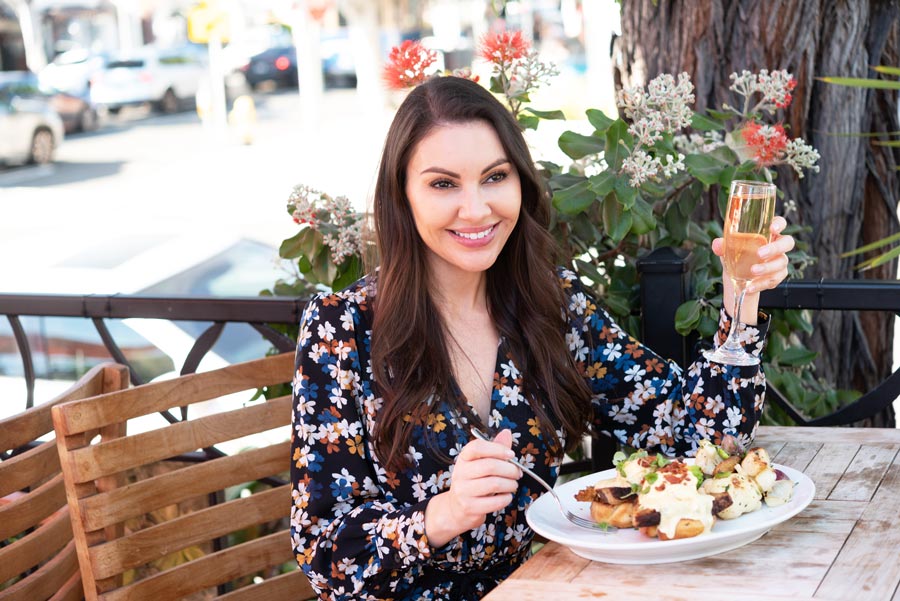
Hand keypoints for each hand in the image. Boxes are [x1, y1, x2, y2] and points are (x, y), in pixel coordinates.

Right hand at [424, 429, 520, 545]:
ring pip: (494, 484)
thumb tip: (506, 433)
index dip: (497, 449)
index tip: (511, 454)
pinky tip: (506, 496)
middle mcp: (460, 473)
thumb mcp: (480, 463)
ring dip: (510, 484)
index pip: (477, 447)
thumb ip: (495, 449)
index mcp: (464, 458)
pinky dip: (506, 498)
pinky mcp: (469, 507)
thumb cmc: (473, 482)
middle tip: (517, 473)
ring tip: (512, 485)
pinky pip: (495, 502)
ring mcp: (463, 491)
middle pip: (490, 466)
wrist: (456, 508)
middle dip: (510, 469)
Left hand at [712, 215, 795, 293]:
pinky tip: (750, 286)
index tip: (772, 228)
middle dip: (775, 248)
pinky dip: (761, 283)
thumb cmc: (736, 255)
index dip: (779, 223)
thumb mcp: (728, 249)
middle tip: (760, 254)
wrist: (736, 277)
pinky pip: (774, 279)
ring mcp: (779, 261)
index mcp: (767, 233)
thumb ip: (723, 245)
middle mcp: (777, 245)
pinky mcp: (778, 275)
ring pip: (781, 263)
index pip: (780, 223)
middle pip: (787, 242)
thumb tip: (717, 244)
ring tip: (752, 271)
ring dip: (767, 268)